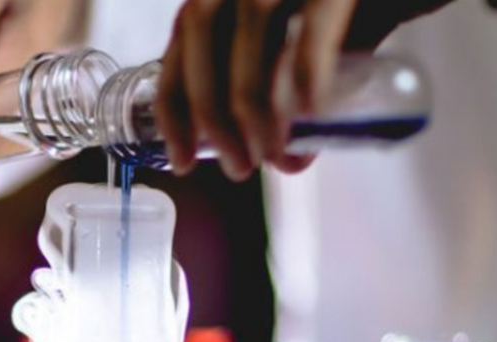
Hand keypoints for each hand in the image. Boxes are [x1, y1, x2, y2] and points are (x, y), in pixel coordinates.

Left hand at [156, 0, 443, 180]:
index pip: (183, 38)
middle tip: (238, 166)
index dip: (173, 103)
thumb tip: (289, 154)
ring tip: (273, 155)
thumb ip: (301, 82)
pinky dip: (309, 69)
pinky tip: (313, 111)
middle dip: (212, 112)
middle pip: (204, 32)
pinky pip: (318, 20)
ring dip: (255, 102)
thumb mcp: (323, 35)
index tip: (183, 159)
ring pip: (252, 24)